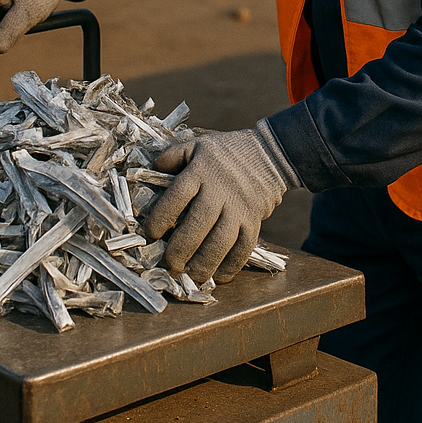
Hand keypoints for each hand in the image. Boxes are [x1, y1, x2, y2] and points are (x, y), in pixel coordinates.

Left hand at [145, 122, 299, 282]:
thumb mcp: (198, 145)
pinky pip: (243, 249)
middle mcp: (220, 191)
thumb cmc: (227, 152)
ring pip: (220, 242)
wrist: (271, 153)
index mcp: (201, 171)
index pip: (176, 197)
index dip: (160, 218)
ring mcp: (239, 208)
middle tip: (168, 264)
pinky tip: (217, 277)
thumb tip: (152, 168)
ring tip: (190, 276)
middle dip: (180, 249)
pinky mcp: (254, 221)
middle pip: (197, 224)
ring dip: (204, 263)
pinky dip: (230, 266)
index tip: (150, 234)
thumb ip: (174, 156)